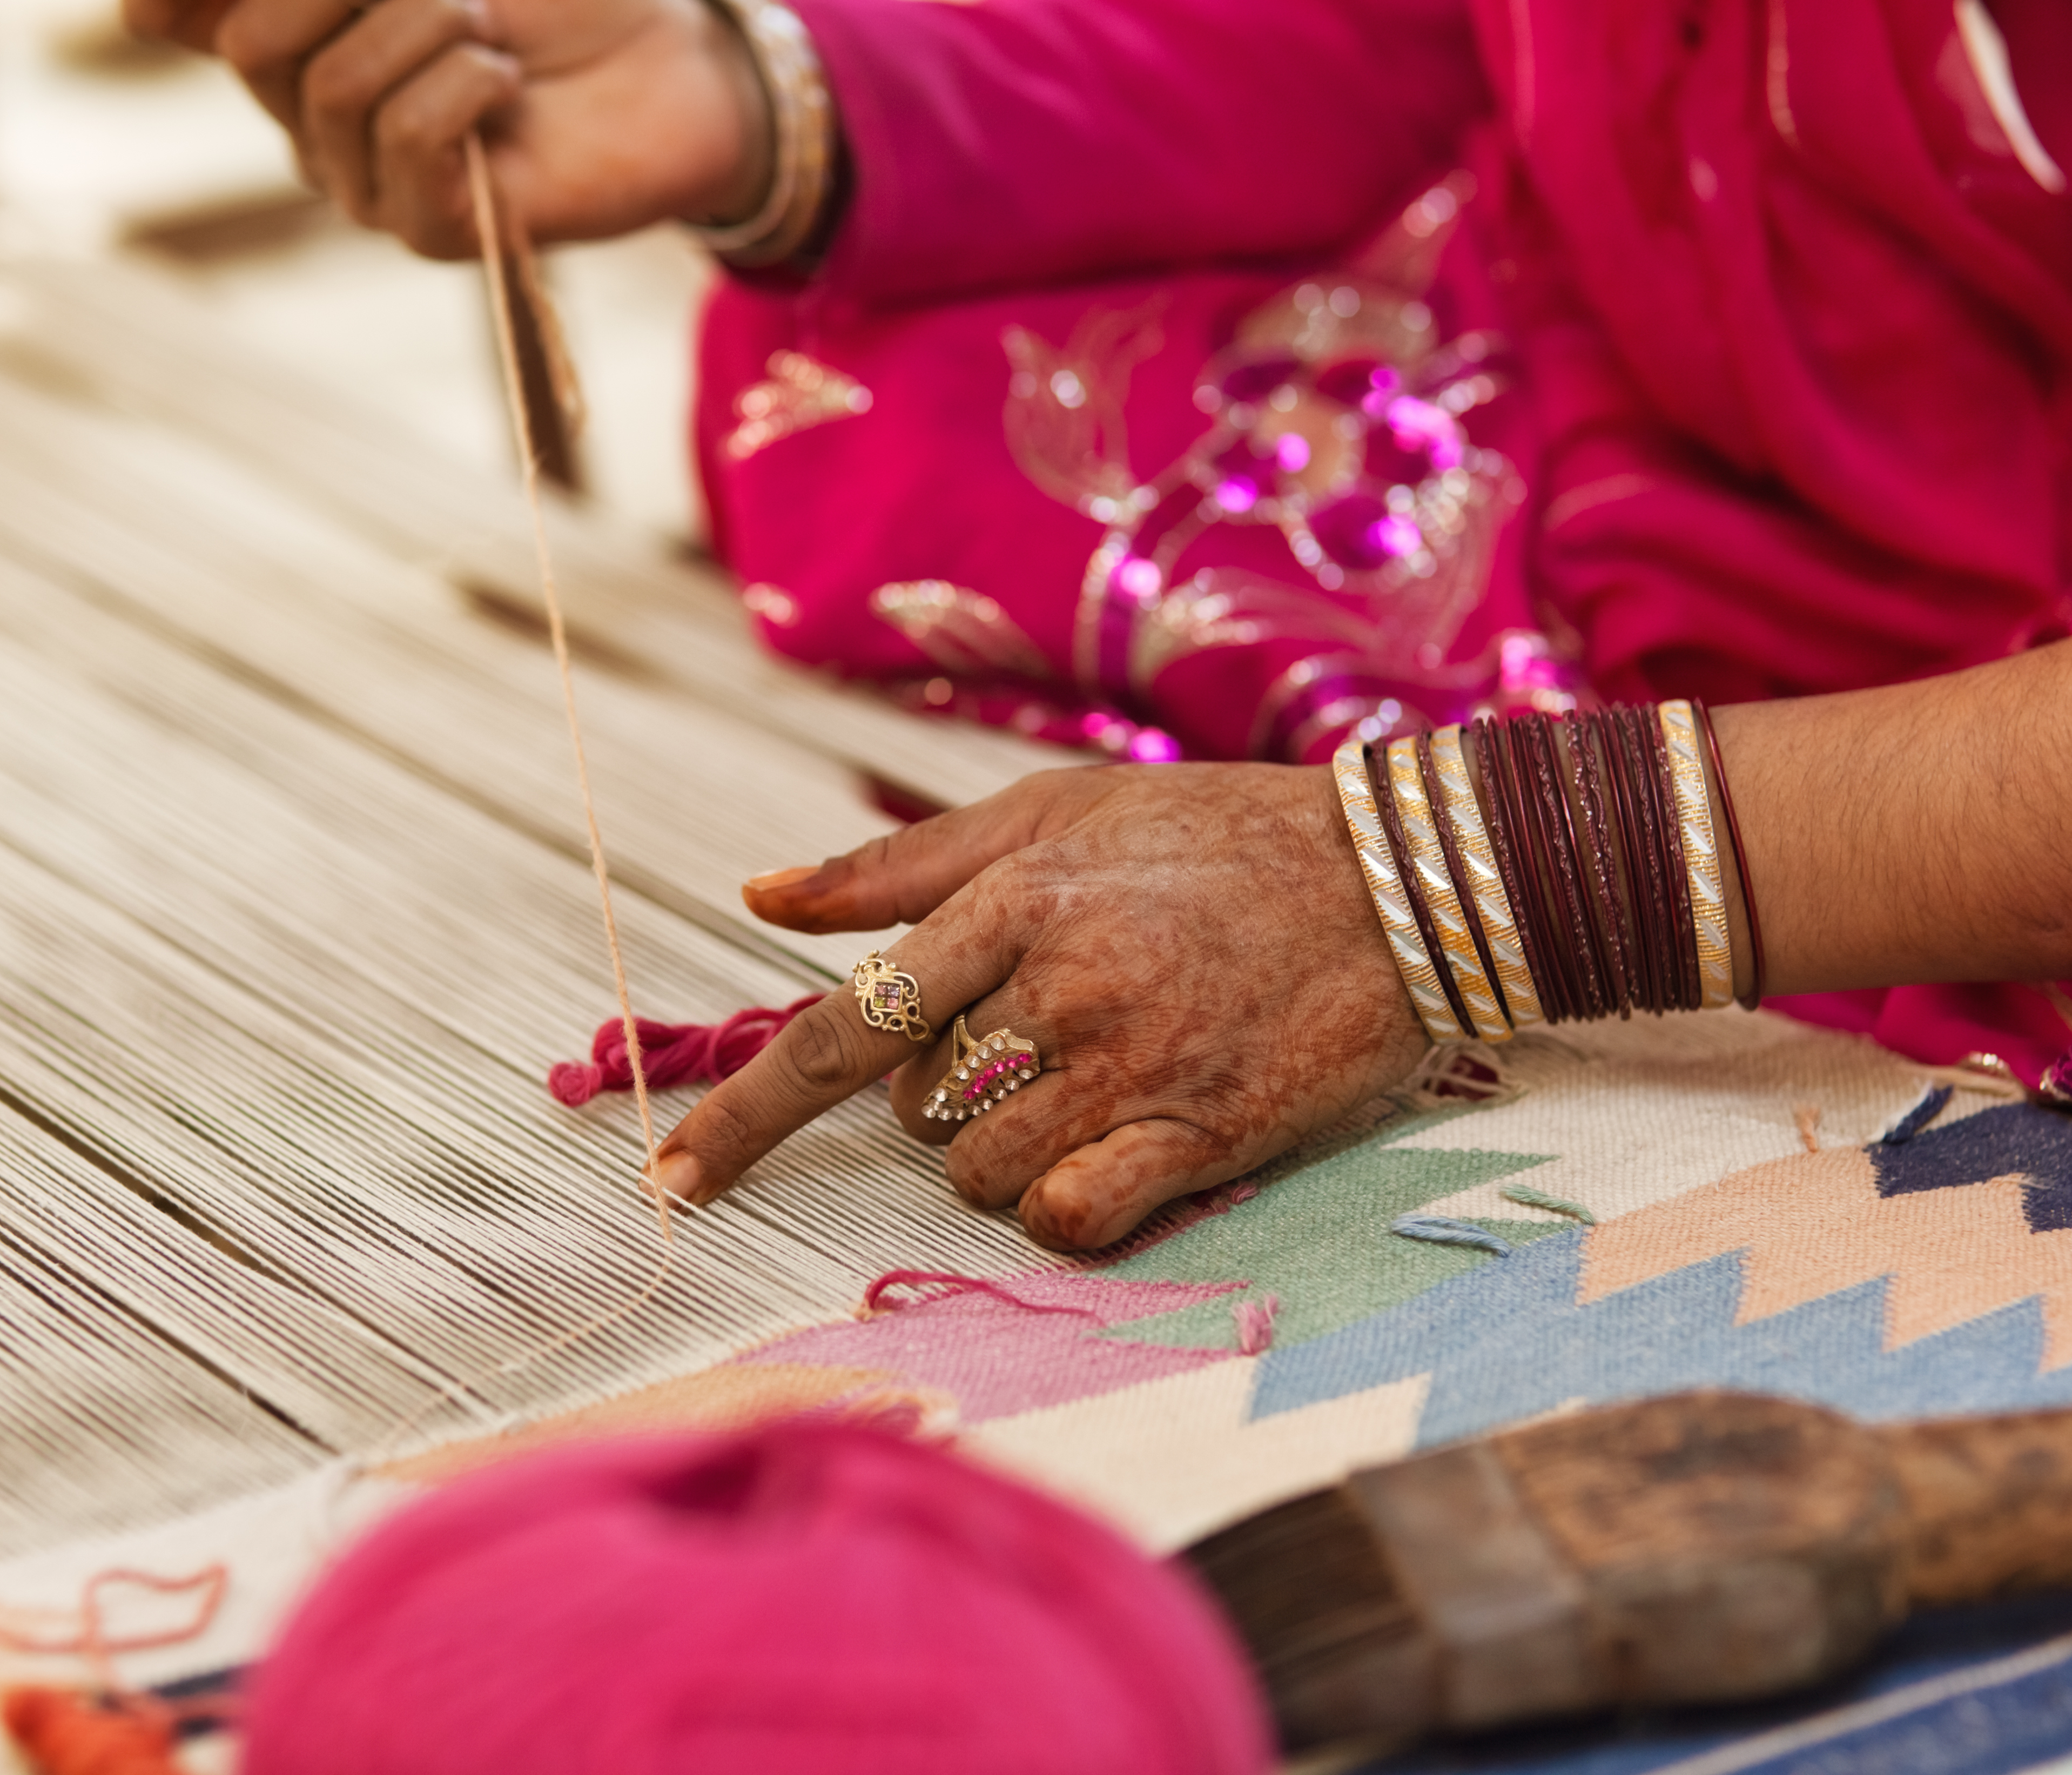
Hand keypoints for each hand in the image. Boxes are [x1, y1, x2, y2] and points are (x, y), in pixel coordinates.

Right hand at [121, 0, 769, 256]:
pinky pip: (402, 140)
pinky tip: (505, 87)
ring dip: (427, 26)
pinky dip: (459, 88)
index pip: (178, 16)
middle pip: (254, 43)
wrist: (672, 60)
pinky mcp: (435, 234)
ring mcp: (366, 186)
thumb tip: (163, 2)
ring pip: (334, 87)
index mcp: (290, 39)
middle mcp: (309, 121)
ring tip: (492, 34)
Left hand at [652, 765, 1433, 1251]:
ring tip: (1098, 1076)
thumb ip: (898, 867)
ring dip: (1014, 1148)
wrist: (1401, 877)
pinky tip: (1119, 1148)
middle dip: (957, 1090)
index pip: (838, 1033)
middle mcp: (1058, 987)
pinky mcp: (1203, 1135)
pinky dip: (1072, 1204)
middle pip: (920, 1114)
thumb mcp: (1052, 811)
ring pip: (985, 1174)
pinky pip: (1074, 1219)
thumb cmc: (1212, 836)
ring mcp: (1132, 1067)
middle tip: (1051, 1029)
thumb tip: (760, 898)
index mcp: (1009, 902)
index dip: (744, 1118)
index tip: (670, 1183)